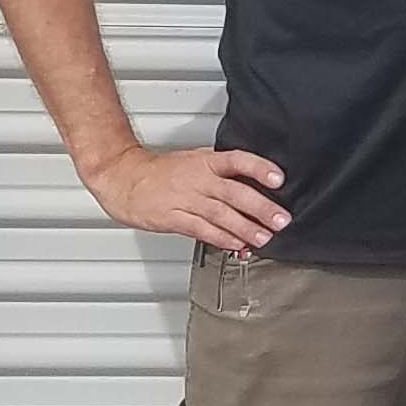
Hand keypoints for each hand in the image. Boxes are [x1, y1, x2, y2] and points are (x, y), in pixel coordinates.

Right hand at [82, 144, 289, 251]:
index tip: (279, 179)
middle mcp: (198, 179)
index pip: (238, 161)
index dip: (259, 168)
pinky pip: (201, 230)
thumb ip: (223, 172)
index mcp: (206, 162)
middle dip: (260, 208)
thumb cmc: (163, 170)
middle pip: (234, 193)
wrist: (124, 177)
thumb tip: (256, 184)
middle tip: (281, 219)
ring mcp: (185, 199)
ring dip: (245, 228)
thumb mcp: (196, 160)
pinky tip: (236, 244)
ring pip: (220, 214)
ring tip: (264, 237)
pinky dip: (220, 238)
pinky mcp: (172, 218)